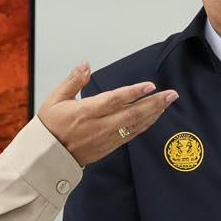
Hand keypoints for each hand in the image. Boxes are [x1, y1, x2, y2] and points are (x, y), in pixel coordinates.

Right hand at [37, 64, 177, 166]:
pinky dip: (146, 124)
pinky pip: (132, 134)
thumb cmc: (50, 127)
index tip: (149, 86)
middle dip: (154, 103)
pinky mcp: (110, 146)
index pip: (113, 100)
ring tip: (168, 102)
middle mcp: (98, 126)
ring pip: (135, 125)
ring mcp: (106, 138)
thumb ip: (73, 81)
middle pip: (131, 114)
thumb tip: (85, 64)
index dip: (133, 93)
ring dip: (154, 113)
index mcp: (84, 112)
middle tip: (171, 94)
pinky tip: (155, 116)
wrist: (48, 157)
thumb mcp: (55, 99)